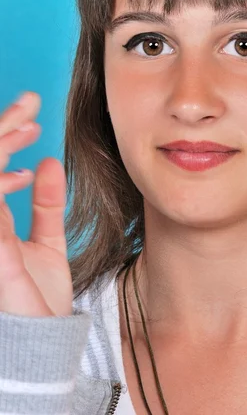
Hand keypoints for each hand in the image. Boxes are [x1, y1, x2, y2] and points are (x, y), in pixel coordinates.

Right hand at [0, 92, 72, 316]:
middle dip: (3, 129)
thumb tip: (46, 162)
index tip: (32, 111)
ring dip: (1, 146)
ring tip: (28, 122)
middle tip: (29, 100)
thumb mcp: (47, 241)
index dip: (7, 136)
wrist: (43, 341)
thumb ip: (46, 203)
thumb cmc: (39, 296)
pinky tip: (23, 172)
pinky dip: (0, 187)